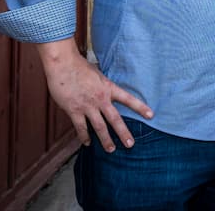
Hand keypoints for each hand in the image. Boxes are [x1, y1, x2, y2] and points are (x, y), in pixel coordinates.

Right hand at [37, 39, 153, 152]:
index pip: (128, 99)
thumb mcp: (98, 74)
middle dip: (123, 133)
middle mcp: (101, 98)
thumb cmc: (79, 66)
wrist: (63, 64)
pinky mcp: (74, 110)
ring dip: (105, 140)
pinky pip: (81, 127)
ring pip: (99, 127)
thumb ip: (103, 86)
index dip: (140, 107)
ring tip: (111, 149)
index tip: (151, 115)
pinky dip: (84, 136)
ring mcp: (88, 106)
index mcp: (109, 88)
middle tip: (130, 144)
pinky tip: (87, 143)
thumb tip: (105, 93)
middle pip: (115, 119)